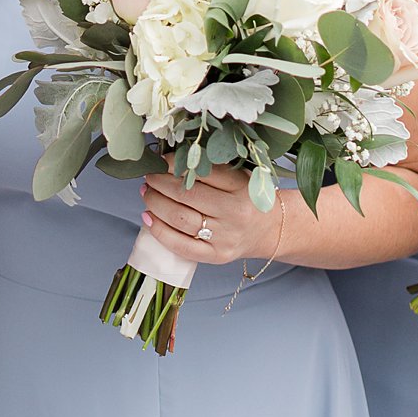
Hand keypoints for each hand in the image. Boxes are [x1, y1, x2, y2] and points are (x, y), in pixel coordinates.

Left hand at [140, 166, 284, 266]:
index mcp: (241, 188)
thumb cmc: (248, 199)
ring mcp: (225, 237)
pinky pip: (181, 246)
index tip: (160, 161)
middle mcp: (235, 214)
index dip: (173, 165)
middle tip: (149, 177)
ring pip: (179, 219)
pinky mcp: (216, 256)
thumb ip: (211, 168)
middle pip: (186, 196)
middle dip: (159, 184)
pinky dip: (159, 230)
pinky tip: (148, 217)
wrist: (269, 231)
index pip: (201, 172)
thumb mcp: (239, 177)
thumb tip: (168, 160)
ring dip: (155, 203)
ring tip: (147, 193)